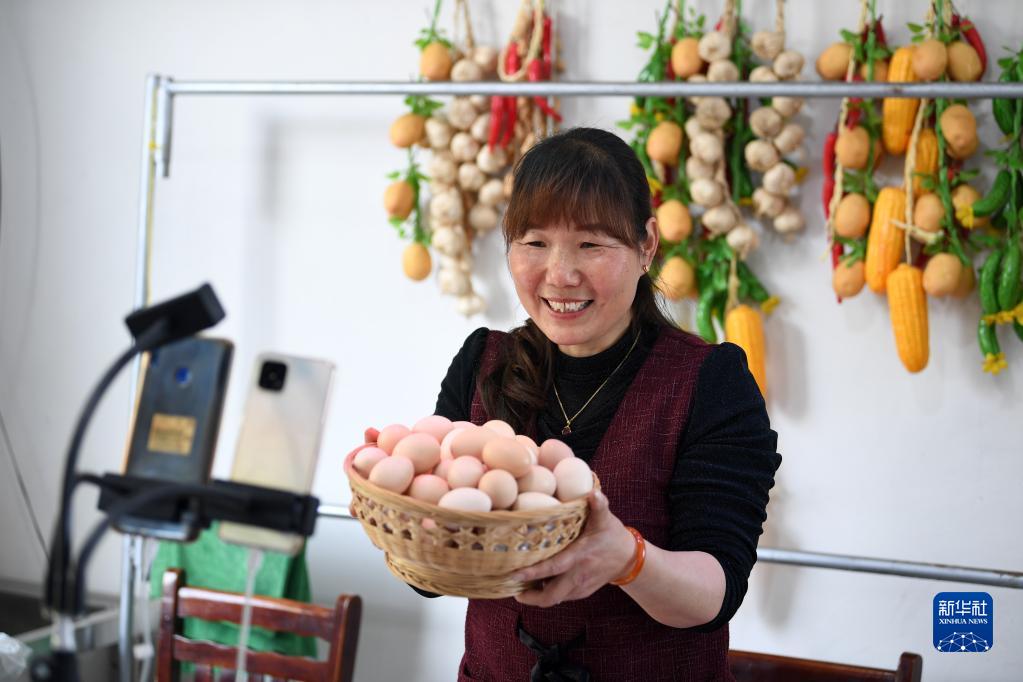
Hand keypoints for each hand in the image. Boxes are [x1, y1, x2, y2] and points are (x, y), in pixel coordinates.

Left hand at [512, 490, 634, 606]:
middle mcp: (578, 575)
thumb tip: (593, 493)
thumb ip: (599, 505)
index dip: (532, 573)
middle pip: (550, 595)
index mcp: (579, 557)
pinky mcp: (582, 592)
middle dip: (529, 596)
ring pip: (554, 599)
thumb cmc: (612, 535)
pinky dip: (548, 593)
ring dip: (537, 596)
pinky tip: (540, 582)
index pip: (552, 568)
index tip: (513, 574)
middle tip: (511, 586)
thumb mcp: (605, 519)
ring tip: (521, 585)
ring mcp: (580, 587)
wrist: (629, 558)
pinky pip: (561, 597)